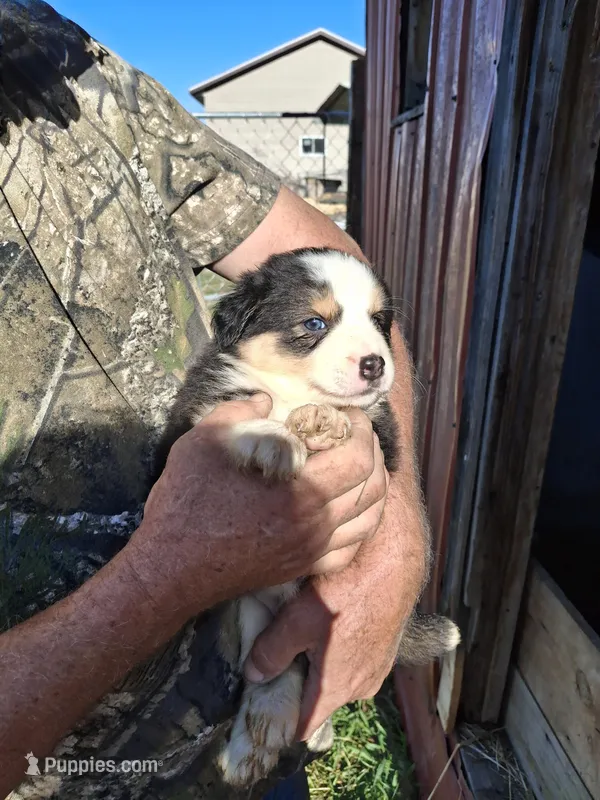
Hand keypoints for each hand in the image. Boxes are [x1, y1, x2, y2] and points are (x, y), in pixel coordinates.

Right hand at [125, 394, 387, 620]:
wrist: (171, 571)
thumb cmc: (186, 504)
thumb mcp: (204, 442)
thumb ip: (239, 411)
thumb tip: (266, 400)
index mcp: (301, 493)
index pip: (359, 458)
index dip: (361, 429)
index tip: (347, 413)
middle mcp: (316, 526)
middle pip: (373, 487)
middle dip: (372, 451)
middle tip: (354, 432)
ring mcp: (312, 551)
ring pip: (370, 519)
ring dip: (374, 486)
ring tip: (359, 464)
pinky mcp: (302, 568)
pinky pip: (351, 548)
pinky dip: (361, 522)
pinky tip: (348, 506)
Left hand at [243, 503, 426, 739]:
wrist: (393, 562)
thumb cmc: (347, 590)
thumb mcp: (297, 619)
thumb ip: (270, 652)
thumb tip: (252, 675)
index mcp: (335, 689)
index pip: (302, 726)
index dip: (279, 718)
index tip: (260, 702)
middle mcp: (360, 688)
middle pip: (319, 699)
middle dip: (297, 681)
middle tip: (276, 652)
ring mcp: (377, 669)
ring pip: (338, 676)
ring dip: (320, 661)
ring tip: (304, 629)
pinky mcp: (386, 648)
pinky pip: (356, 658)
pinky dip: (341, 647)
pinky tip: (332, 619)